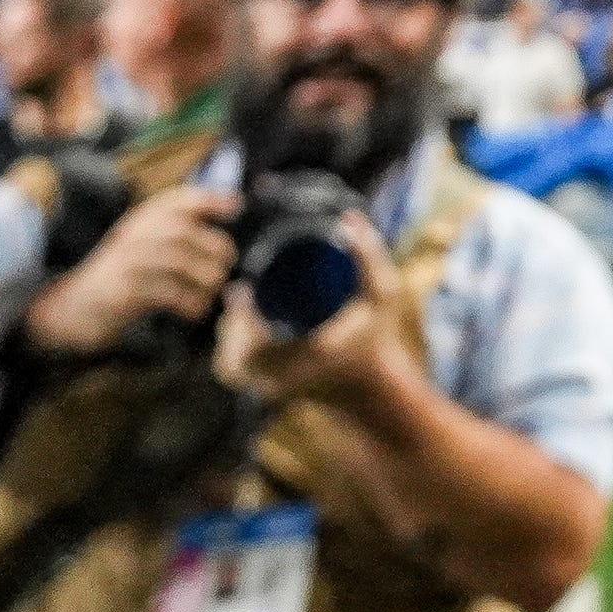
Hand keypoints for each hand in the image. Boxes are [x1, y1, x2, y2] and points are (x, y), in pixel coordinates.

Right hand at [23, 183, 236, 357]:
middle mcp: (131, 236)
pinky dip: (191, 302)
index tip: (234, 207)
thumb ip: (182, 224)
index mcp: (141, 220)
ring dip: (206, 277)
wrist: (75, 306)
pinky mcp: (123, 293)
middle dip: (215, 246)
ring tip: (212, 290)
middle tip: (225, 264)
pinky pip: (167, 293)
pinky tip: (196, 309)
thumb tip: (234, 202)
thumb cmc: (124, 273)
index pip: (175, 200)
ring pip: (177, 261)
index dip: (207, 199)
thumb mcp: (147, 241)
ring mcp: (125, 264)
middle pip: (181, 231)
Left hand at [214, 204, 416, 413]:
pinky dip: (228, 353)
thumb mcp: (384, 294)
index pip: (250, 346)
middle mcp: (282, 381)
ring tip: (241, 308)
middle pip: (232, 353)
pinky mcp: (269, 393)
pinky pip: (234, 374)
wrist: (377, 390)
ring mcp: (272, 391)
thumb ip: (369, 256)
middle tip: (241, 292)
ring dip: (228, 336)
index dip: (239, 316)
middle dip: (231, 321)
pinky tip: (235, 333)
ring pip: (229, 364)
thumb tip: (347, 219)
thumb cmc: (380, 340)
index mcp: (304, 361)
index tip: (242, 288)